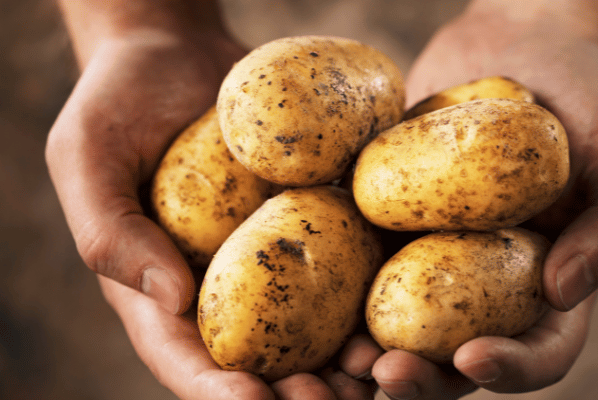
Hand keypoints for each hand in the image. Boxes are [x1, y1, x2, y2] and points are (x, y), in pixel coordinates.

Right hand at [46, 25, 377, 399]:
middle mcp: (223, 286)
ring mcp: (272, 259)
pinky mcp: (313, 224)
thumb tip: (171, 300)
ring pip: (311, 329)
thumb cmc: (120, 101)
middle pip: (259, 361)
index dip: (218, 390)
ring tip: (376, 372)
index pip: (186, 358)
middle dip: (294, 392)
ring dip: (344, 362)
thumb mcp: (87, 155)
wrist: (179, 52)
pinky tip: (398, 310)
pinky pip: (343, 268)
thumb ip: (111, 231)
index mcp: (162, 289)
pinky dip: (369, 296)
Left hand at [357, 4, 597, 397]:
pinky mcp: (387, 222)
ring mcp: (432, 256)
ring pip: (400, 326)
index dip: (512, 369)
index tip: (473, 358)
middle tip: (386, 372)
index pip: (541, 351)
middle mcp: (489, 284)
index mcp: (551, 284)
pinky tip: (309, 289)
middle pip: (457, 358)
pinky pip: (358, 261)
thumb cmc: (588, 98)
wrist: (519, 43)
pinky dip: (334, 289)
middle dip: (424, 378)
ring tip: (344, 355)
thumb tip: (562, 292)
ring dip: (371, 353)